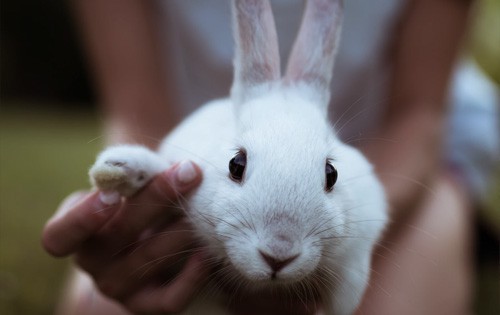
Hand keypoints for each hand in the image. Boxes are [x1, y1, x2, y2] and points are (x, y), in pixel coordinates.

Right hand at [42, 161, 209, 313]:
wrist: (151, 233)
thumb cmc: (137, 200)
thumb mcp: (127, 185)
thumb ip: (133, 174)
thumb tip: (160, 166)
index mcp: (74, 232)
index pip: (59, 236)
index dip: (83, 217)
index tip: (112, 193)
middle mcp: (91, 263)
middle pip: (118, 234)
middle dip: (157, 198)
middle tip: (188, 173)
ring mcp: (117, 287)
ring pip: (150, 259)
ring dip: (181, 229)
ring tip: (204, 207)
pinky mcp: (147, 305)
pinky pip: (170, 299)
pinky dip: (192, 275)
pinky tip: (206, 251)